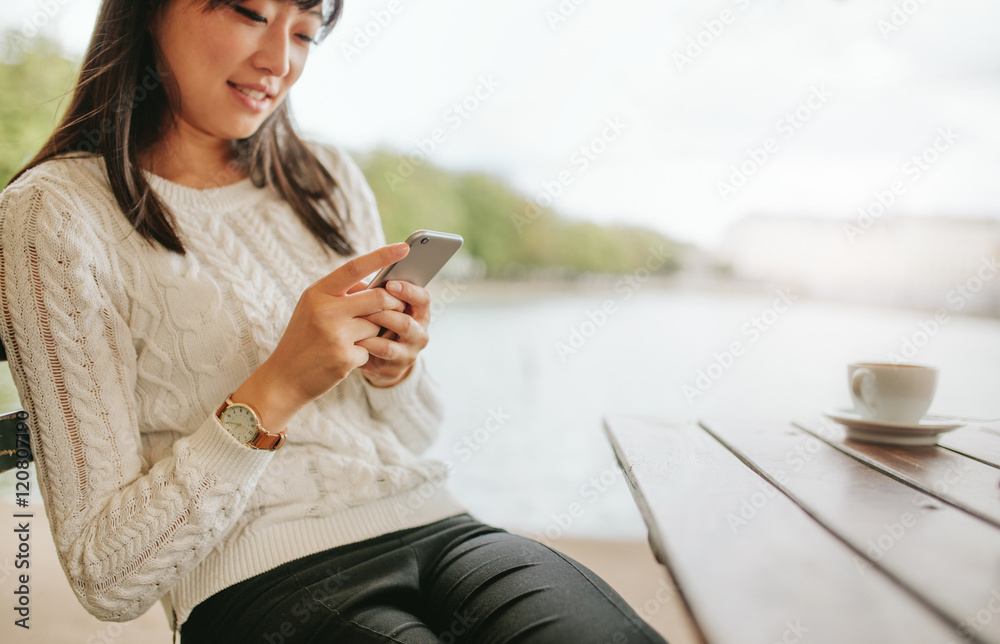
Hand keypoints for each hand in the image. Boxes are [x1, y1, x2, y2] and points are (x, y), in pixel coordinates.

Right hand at [231, 243, 409, 429]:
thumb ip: (341, 294)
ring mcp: (335, 335)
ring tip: (350, 340)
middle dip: (392, 304)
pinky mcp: (344, 357)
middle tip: (396, 308)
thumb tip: (379, 284)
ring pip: (377, 325)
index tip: (404, 247)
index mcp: (317, 293)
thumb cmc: (303, 339)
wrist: (284, 378)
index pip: (354, 267)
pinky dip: (363, 353)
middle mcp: (325, 310)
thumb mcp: (312, 308)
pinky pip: (371, 349)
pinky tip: (343, 359)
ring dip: (374, 333)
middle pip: (378, 298)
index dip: (381, 256)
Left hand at [356, 279, 431, 387]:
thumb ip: (379, 294)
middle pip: (407, 323)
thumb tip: (363, 283)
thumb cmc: (379, 322)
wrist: (378, 358)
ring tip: (356, 322)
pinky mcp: (394, 370)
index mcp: (420, 313)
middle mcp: (419, 335)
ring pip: (392, 345)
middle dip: (384, 314)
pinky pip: (377, 359)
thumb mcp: (384, 306)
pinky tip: (353, 339)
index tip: (389, 284)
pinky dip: (365, 347)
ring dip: (372, 333)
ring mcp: (408, 354)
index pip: (423, 299)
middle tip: (364, 305)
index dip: (408, 291)